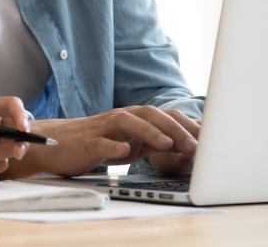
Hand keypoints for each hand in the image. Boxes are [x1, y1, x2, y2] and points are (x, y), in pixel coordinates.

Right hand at [1, 106, 198, 178]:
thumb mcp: (130, 144)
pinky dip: (114, 146)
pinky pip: (101, 143)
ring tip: (168, 144)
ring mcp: (103, 129)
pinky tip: (125, 153)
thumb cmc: (96, 143)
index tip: (210, 140)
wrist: (56, 144)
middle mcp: (121, 118)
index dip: (188, 126)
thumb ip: (154, 143)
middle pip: (151, 114)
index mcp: (134, 118)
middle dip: (175, 128)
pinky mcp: (87, 143)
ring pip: (128, 123)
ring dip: (150, 132)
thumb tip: (186, 149)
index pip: (165, 116)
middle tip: (195, 145)